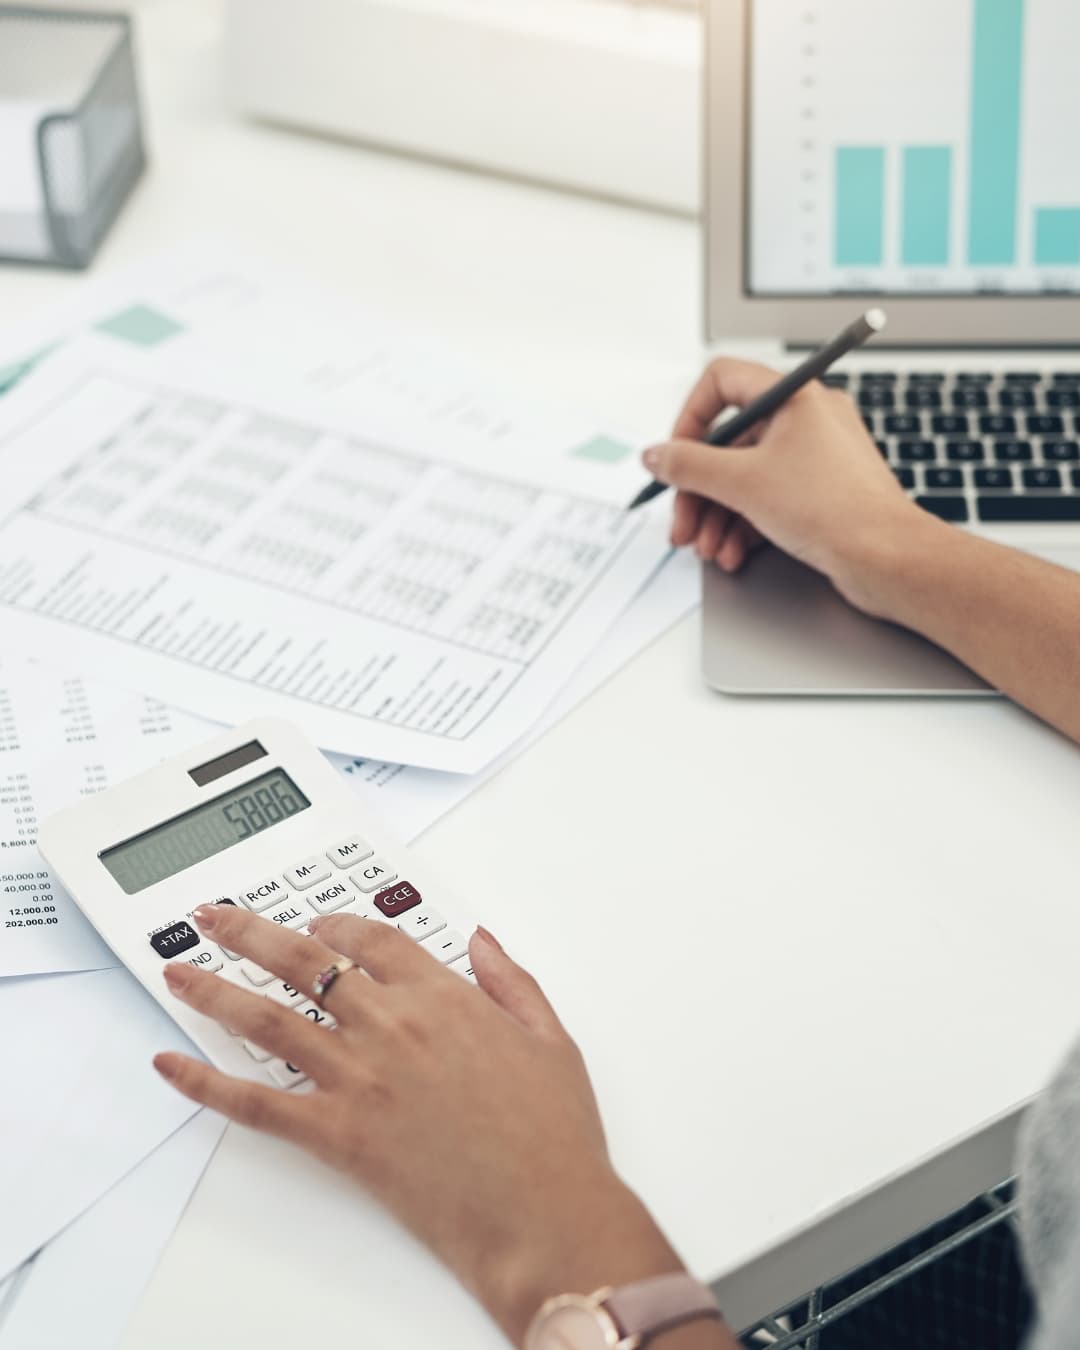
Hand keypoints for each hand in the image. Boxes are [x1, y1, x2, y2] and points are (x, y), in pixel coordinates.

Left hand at [154, 905, 685, 1344]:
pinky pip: (258, 1103)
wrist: (543, 1212)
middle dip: (249, 932)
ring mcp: (359, 1077)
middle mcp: (392, 1024)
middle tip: (213, 918)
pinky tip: (174, 1068)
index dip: (334, 925)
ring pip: (268, 1018)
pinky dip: (207, 1084)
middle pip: (302, 960)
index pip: (370, 939)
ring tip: (178, 971)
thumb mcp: (549, 1037)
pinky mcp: (338, 1133)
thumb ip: (510, 979)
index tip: (315, 923)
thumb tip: (480, 940)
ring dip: (214, 989)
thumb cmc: (553, 1134)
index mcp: (443, 996)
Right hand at [644, 358, 928, 613]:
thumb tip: (656, 455)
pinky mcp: (819, 493)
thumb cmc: (836, 510)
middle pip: (727, 442)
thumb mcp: (742, 483)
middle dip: (698, 489)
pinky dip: (744, 526)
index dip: (689, 419)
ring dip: (717, 515)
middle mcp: (806, 420)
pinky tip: (733, 553)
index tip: (676, 457)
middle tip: (682, 522)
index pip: (722, 382)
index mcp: (794, 397)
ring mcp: (814, 457)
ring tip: (707, 548)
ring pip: (745, 477)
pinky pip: (767, 499)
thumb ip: (688, 466)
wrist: (887, 558)